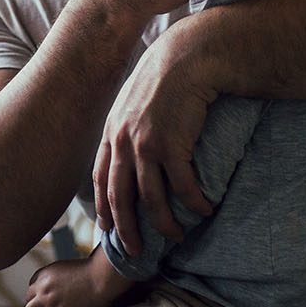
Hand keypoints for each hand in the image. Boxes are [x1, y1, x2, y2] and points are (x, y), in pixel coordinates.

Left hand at [23, 252, 131, 306]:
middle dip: (37, 304)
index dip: (41, 293)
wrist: (102, 278)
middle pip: (28, 298)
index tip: (50, 299)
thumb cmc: (93, 272)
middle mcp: (43, 285)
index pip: (32, 285)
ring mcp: (48, 299)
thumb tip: (59, 287)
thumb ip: (59, 277)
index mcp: (45, 272)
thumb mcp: (69, 269)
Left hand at [93, 34, 217, 255]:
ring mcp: (146, 145)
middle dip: (126, 229)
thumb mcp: (134, 102)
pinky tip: (204, 210)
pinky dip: (193, 203)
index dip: (103, 208)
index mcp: (112, 133)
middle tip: (137, 250)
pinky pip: (182, 186)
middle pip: (119, 198)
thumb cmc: (165, 77)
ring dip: (165, 223)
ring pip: (151, 199)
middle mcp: (123, 142)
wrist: (186, 56)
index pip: (101, 180)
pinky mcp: (172, 145)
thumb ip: (128, 126)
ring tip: (178, 237)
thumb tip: (129, 147)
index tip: (107, 229)